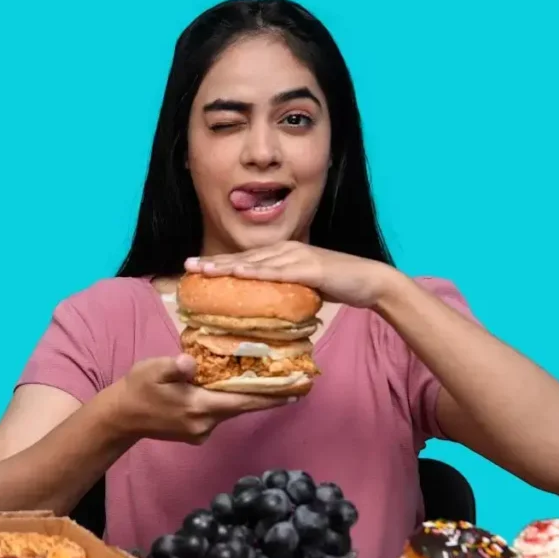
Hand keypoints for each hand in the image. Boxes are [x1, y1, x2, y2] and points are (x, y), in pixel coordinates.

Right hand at [109, 354, 292, 444]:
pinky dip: (228, 402)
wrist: (121, 417)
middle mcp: (205, 424)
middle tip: (295, 385)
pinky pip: (218, 413)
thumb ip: (174, 366)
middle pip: (242, 407)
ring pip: (230, 410)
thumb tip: (191, 363)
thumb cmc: (138, 388)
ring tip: (267, 380)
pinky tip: (232, 388)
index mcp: (198, 407)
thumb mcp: (152, 370)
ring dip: (246, 397)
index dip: (270, 397)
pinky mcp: (196, 432)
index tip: (296, 392)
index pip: (242, 402)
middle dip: (267, 397)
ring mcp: (201, 431)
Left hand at [184, 241, 398, 308]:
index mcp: (283, 254)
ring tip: (204, 270)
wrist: (371, 281)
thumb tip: (265, 306)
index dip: (221, 263)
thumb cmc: (339, 285)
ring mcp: (298, 257)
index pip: (246, 260)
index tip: (196, 268)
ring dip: (228, 266)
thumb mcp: (304, 288)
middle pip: (244, 257)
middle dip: (215, 262)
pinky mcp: (310, 268)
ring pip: (256, 262)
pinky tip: (239, 274)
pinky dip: (257, 272)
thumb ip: (284, 292)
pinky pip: (279, 271)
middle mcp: (287, 251)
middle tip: (188, 266)